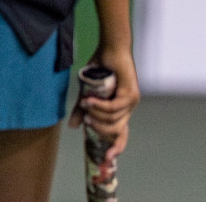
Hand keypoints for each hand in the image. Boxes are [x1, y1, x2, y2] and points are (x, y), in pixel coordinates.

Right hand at [68, 46, 139, 160]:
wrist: (110, 49)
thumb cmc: (100, 67)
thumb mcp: (88, 92)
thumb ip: (82, 109)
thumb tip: (73, 126)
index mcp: (120, 111)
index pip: (121, 135)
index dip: (116, 147)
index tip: (106, 158)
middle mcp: (128, 109)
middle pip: (115, 131)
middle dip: (97, 127)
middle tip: (85, 117)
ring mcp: (131, 102)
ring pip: (113, 120)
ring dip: (96, 114)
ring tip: (85, 104)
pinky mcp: (130, 94)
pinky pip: (113, 108)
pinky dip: (100, 106)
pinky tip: (89, 100)